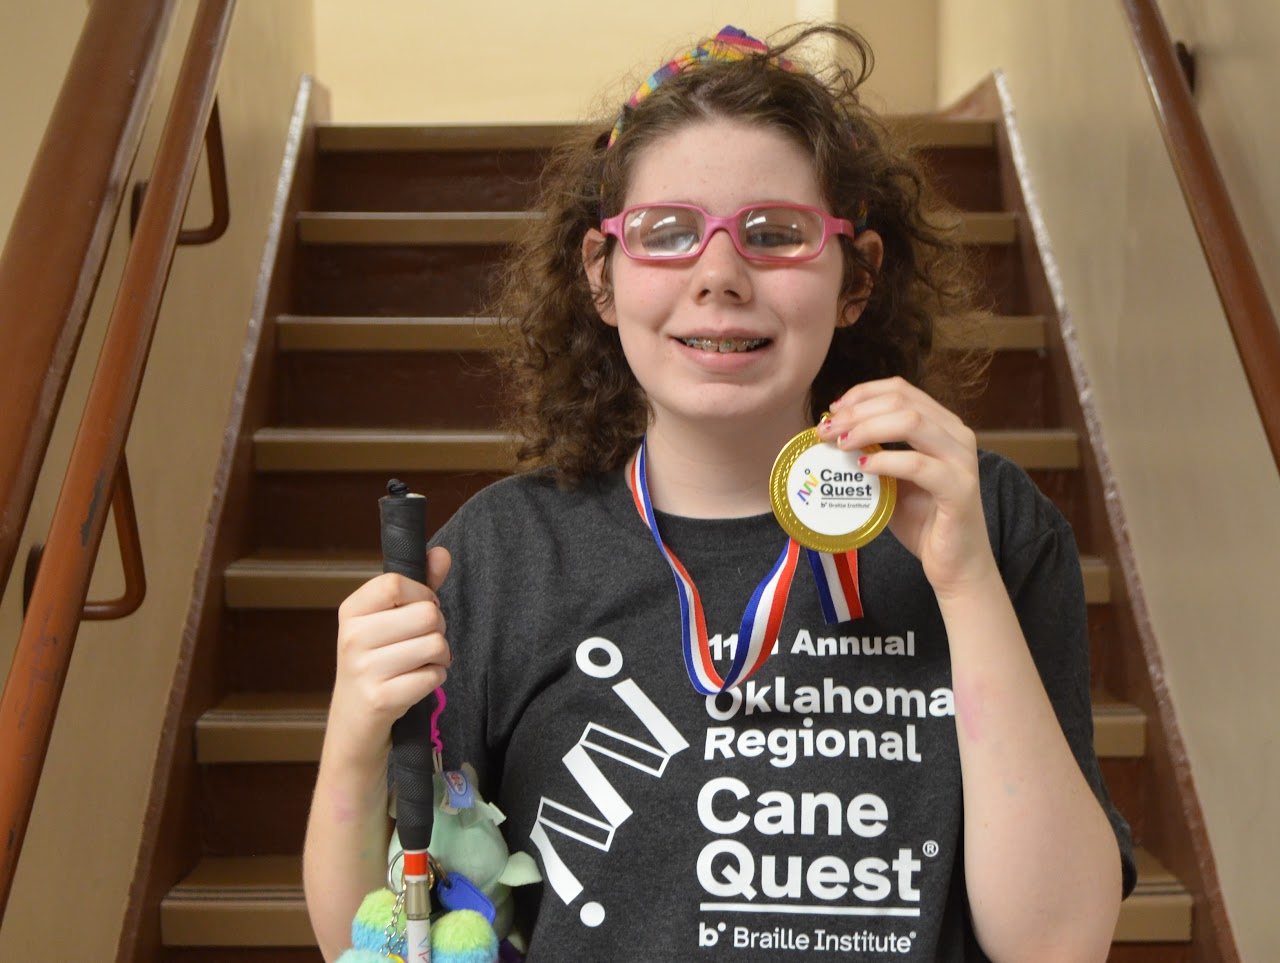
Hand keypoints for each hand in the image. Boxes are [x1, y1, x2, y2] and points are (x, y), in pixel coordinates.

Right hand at [328, 547, 452, 753]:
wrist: (355, 723)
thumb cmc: (377, 664)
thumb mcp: (389, 622)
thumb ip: (419, 587)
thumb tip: (442, 554)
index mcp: (351, 611)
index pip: (396, 582)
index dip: (422, 594)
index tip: (419, 610)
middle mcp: (352, 637)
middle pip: (427, 613)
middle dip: (438, 629)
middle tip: (422, 644)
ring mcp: (364, 669)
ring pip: (436, 645)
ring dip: (440, 657)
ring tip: (421, 664)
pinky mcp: (381, 698)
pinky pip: (434, 676)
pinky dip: (435, 679)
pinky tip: (417, 683)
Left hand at [817, 377, 995, 597]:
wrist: (954, 564)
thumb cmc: (922, 520)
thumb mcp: (891, 480)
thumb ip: (871, 456)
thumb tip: (831, 438)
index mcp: (941, 426)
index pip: (901, 390)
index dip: (863, 394)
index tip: (833, 410)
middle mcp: (956, 435)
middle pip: (902, 402)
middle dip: (857, 412)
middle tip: (826, 430)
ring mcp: (961, 460)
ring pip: (912, 423)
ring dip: (868, 429)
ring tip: (841, 444)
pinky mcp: (960, 489)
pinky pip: (920, 465)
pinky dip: (887, 462)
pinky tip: (863, 468)